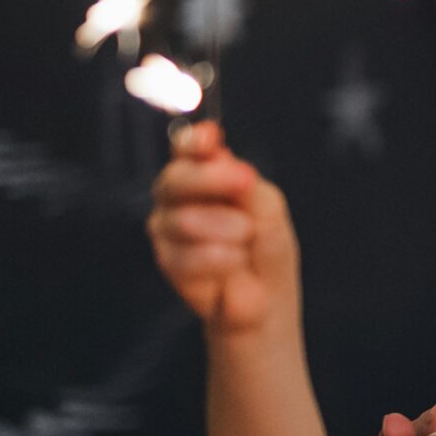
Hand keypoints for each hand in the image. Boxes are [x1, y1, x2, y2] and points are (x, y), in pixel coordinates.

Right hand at [148, 120, 297, 332]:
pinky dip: (218, 258)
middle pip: (176, 178)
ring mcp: (167, 226)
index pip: (187, 148)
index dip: (193, 141)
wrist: (266, 297)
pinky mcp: (167, 260)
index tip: (210, 138)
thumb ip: (247, 186)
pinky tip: (235, 261)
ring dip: (224, 229)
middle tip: (244, 182)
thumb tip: (224, 158)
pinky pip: (183, 256)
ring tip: (247, 237)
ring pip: (182, 219)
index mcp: (205, 173)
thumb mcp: (269, 210)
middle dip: (211, 179)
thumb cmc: (267, 247)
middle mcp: (178, 195)